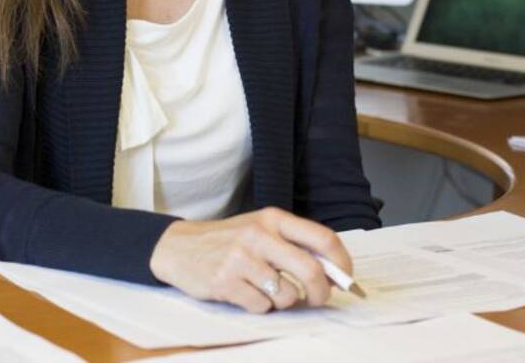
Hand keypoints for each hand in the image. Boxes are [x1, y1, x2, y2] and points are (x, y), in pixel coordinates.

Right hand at [148, 207, 352, 312]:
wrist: (180, 246)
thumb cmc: (228, 240)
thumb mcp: (261, 229)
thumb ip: (293, 243)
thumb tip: (332, 271)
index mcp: (273, 218)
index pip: (322, 238)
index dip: (341, 262)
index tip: (345, 277)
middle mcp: (259, 235)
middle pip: (311, 270)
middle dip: (322, 293)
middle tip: (319, 299)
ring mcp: (241, 259)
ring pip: (287, 294)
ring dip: (284, 301)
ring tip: (268, 290)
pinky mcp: (226, 282)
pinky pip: (262, 306)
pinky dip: (260, 306)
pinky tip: (246, 293)